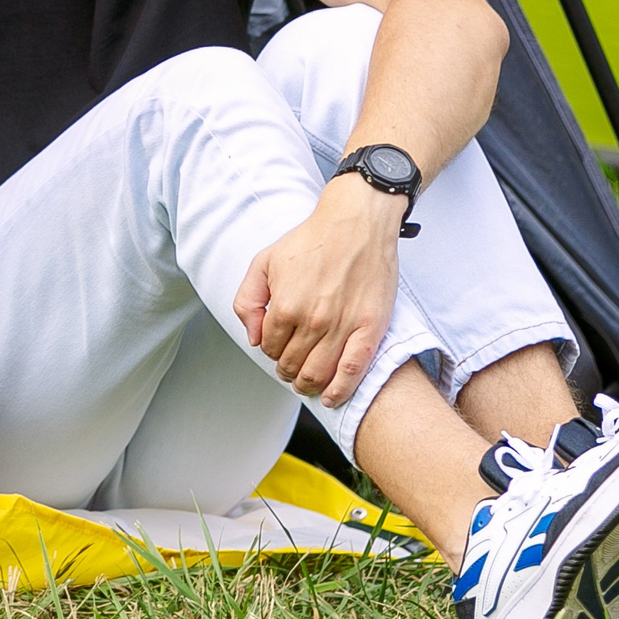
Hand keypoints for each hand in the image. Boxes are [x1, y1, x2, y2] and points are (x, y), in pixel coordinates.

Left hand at [232, 174, 405, 406]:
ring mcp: (343, 326)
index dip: (270, 349)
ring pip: (318, 375)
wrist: (356, 221)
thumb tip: (253, 338)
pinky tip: (332, 396)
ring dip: (307, 384)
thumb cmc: (312, 239)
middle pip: (292, 366)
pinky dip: (340, 390)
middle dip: (287, 370)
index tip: (278, 344)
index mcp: (285, 306)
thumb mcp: (263, 261)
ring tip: (306, 381)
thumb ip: (247, 301)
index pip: (268, 348)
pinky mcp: (370, 328)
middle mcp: (312, 321)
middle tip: (291, 365)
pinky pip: (353, 371)